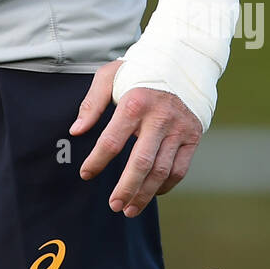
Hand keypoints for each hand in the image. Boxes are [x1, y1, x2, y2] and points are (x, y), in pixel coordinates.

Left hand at [69, 60, 202, 215]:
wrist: (184, 59)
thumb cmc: (141, 69)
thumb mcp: (111, 76)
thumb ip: (92, 104)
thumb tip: (76, 131)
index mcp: (135, 102)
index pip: (112, 140)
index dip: (97, 161)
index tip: (86, 174)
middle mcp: (159, 118)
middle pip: (141, 162)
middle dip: (126, 188)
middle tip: (114, 205)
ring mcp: (179, 128)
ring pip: (162, 171)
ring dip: (145, 194)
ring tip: (130, 208)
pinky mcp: (193, 136)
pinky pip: (180, 169)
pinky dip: (166, 185)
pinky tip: (152, 193)